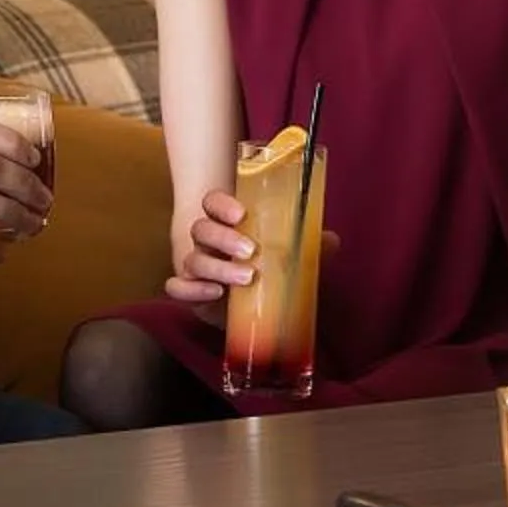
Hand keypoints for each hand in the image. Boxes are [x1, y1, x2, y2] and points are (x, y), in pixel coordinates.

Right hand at [163, 194, 338, 313]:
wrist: (249, 303)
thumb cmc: (268, 266)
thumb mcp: (291, 253)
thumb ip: (308, 245)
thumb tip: (331, 240)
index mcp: (226, 222)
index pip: (212, 202)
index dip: (221, 204)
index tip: (241, 214)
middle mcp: (207, 241)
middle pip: (201, 229)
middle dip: (224, 238)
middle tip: (251, 251)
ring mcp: (196, 266)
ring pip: (193, 259)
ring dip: (217, 268)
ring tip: (246, 279)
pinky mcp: (190, 293)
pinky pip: (176, 288)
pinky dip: (190, 290)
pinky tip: (214, 294)